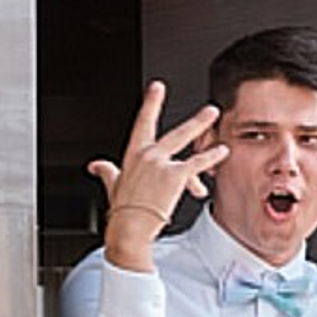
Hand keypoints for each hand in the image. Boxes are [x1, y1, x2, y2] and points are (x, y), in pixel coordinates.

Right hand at [87, 79, 226, 272]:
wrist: (129, 228)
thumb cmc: (123, 210)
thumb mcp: (113, 185)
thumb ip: (107, 171)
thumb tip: (96, 166)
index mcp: (133, 155)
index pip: (143, 124)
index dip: (151, 103)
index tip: (157, 88)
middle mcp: (148, 156)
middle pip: (174, 132)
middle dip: (195, 121)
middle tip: (210, 110)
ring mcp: (161, 164)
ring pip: (187, 144)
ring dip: (203, 131)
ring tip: (217, 125)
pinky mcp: (174, 176)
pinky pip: (196, 163)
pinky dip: (210, 157)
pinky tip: (221, 152)